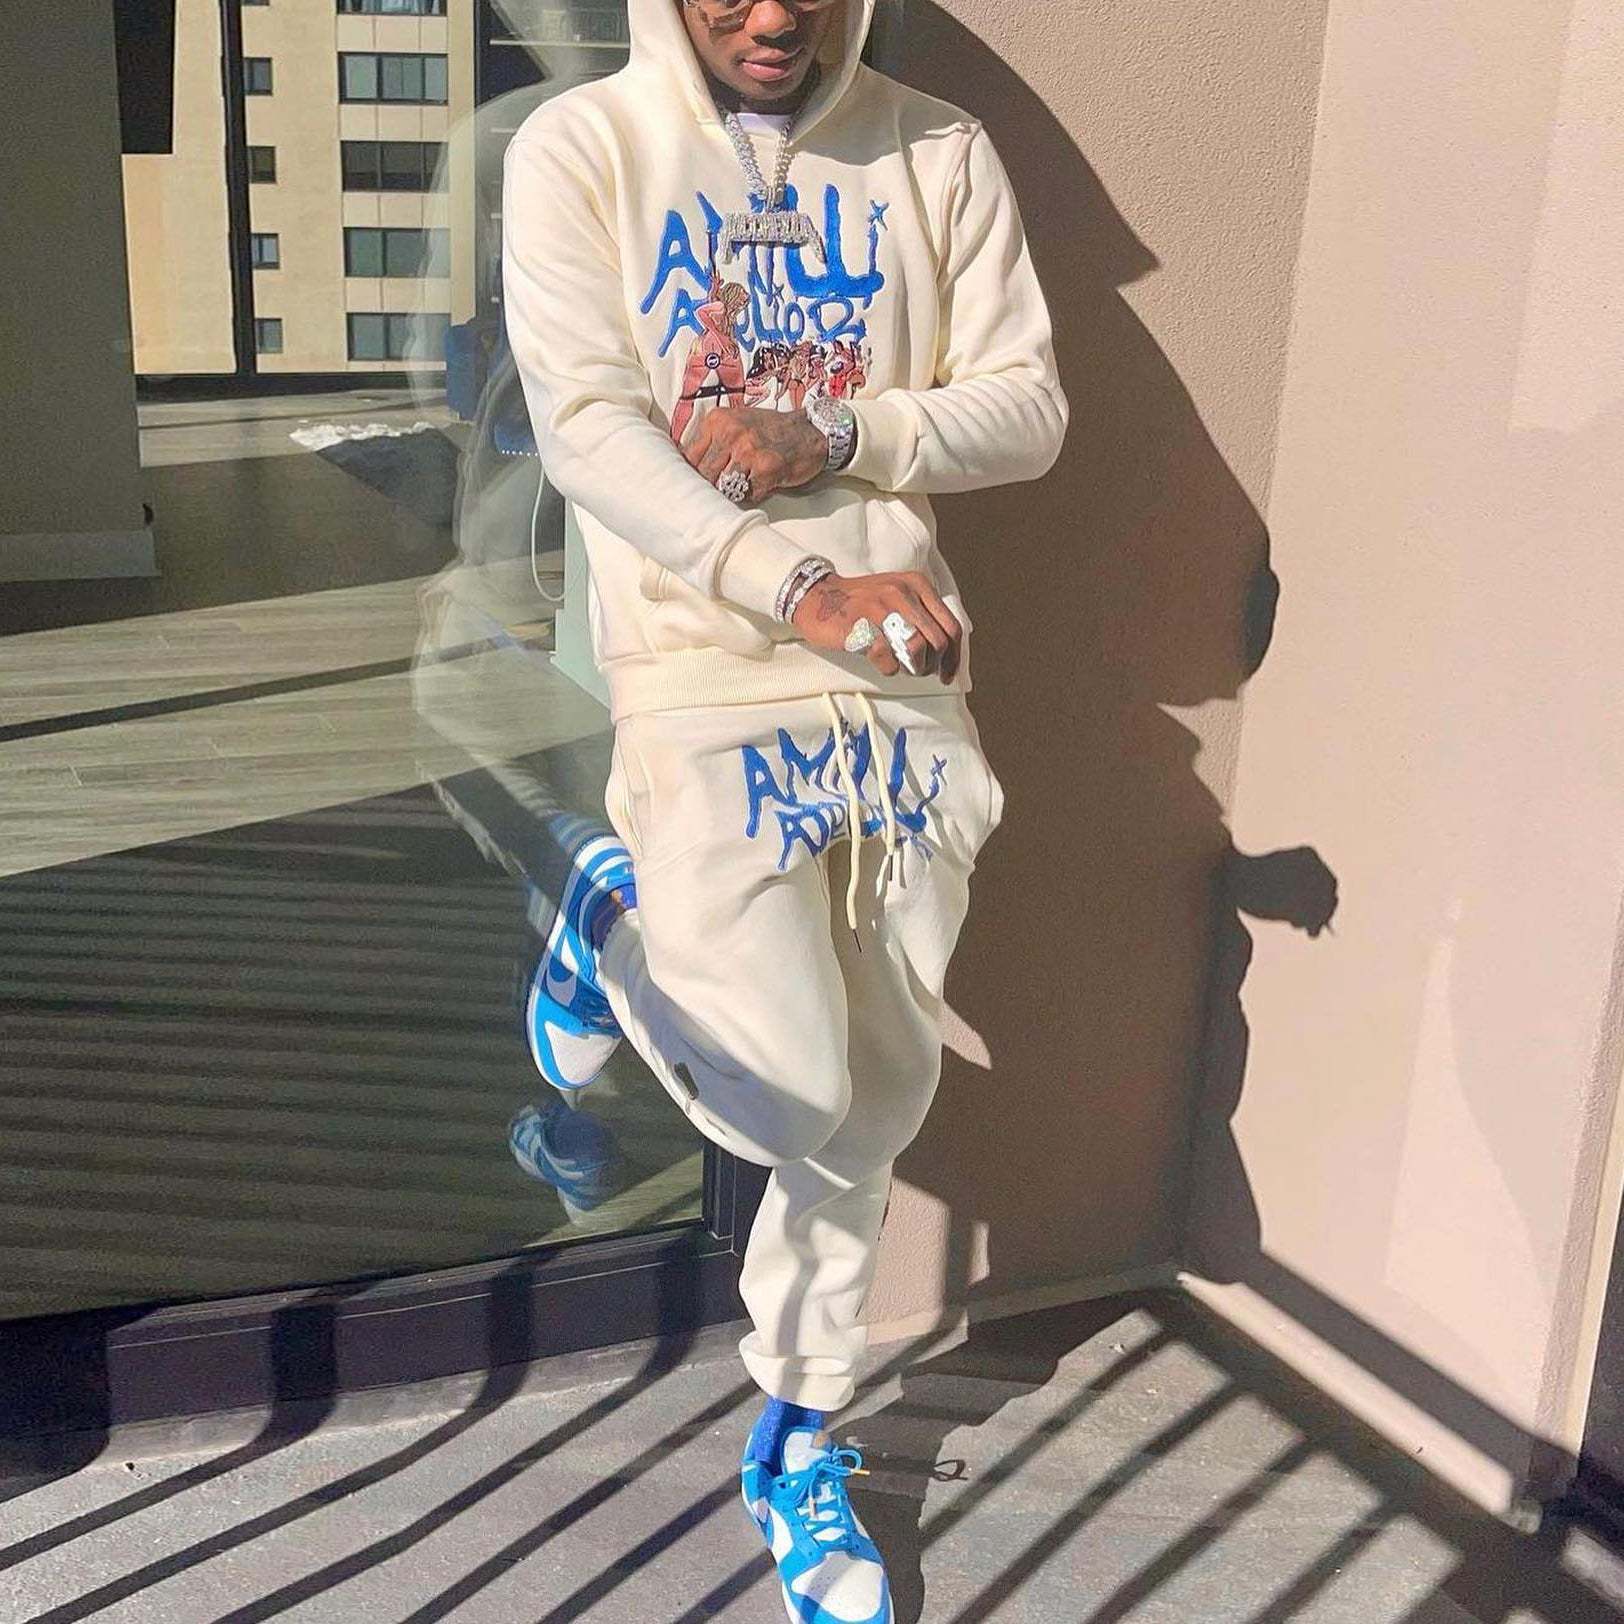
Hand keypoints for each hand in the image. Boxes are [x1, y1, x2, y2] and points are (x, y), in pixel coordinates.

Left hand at [683, 408, 827, 502]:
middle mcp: (731, 433)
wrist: (810, 431)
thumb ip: (710, 441)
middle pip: (704, 475)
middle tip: (719, 492)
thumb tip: (683, 466)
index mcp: (717, 421)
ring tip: (744, 484)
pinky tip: (762, 483)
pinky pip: (748, 495)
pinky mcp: (767, 469)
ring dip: (733, 492)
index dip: (689, 476)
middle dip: (710, 488)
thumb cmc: (770, 430)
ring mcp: (749, 451)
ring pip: (724, 487)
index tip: (690, 486)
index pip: (688, 457)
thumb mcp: (735, 423)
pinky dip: (754, 494)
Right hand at [792, 572, 962, 683]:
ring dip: (914, 667)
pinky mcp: (861, 627)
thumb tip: (945, 651)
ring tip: (903, 667)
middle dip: (933, 665)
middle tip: (920, 671)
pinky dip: (889, 668)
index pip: (951, 626)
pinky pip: (888, 658)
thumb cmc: (860, 603)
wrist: (817, 597)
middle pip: (938, 641)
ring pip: (918, 648)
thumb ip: (923, 615)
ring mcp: (881, 608)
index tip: (948, 673)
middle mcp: (903, 592)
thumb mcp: (899, 596)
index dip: (954, 656)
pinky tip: (882, 662)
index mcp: (918, 584)